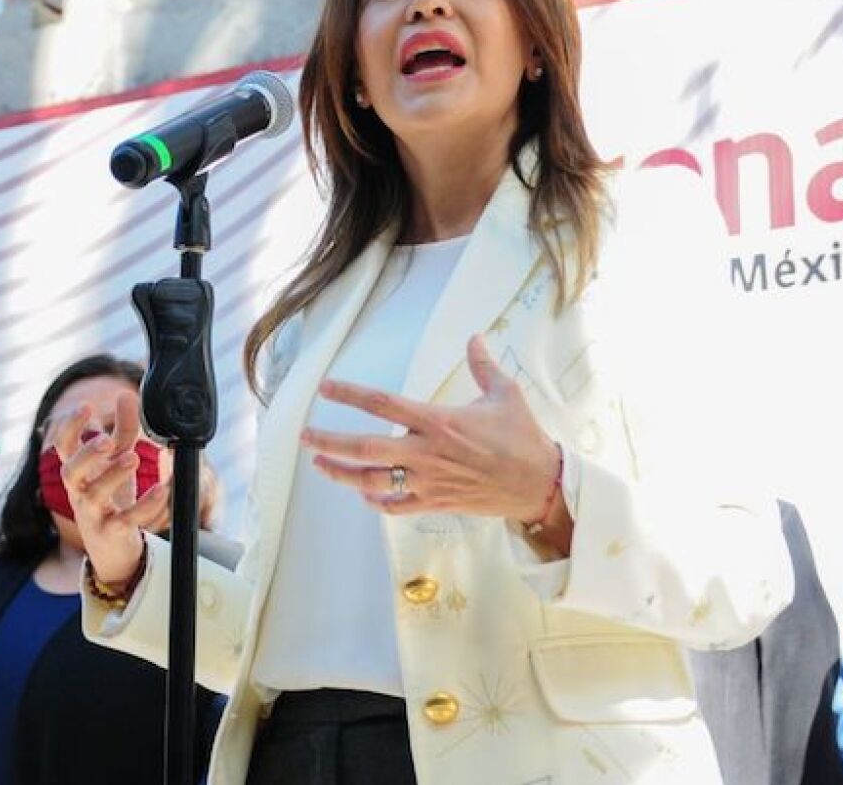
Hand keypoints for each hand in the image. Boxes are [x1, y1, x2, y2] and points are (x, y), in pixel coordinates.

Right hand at [54, 390, 168, 586]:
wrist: (114, 550)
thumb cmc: (112, 498)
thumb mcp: (119, 461)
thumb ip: (124, 430)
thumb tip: (126, 394)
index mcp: (79, 473)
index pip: (64, 448)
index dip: (70, 428)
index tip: (86, 406)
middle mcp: (80, 493)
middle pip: (70, 473)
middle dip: (86, 455)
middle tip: (106, 440)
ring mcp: (93, 515)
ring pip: (92, 496)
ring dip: (112, 475)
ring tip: (133, 456)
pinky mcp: (112, 534)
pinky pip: (125, 520)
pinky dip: (143, 505)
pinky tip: (162, 489)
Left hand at [304, 335, 562, 524]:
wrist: (539, 484)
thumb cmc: (523, 437)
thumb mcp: (507, 394)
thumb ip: (483, 365)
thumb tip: (475, 337)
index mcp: (439, 421)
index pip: (383, 404)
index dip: (350, 394)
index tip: (326, 387)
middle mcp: (426, 452)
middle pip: (365, 448)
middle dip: (329, 441)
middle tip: (304, 434)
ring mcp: (428, 481)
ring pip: (372, 481)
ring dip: (341, 473)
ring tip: (319, 463)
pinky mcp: (435, 502)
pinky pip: (394, 505)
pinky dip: (373, 499)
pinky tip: (362, 491)